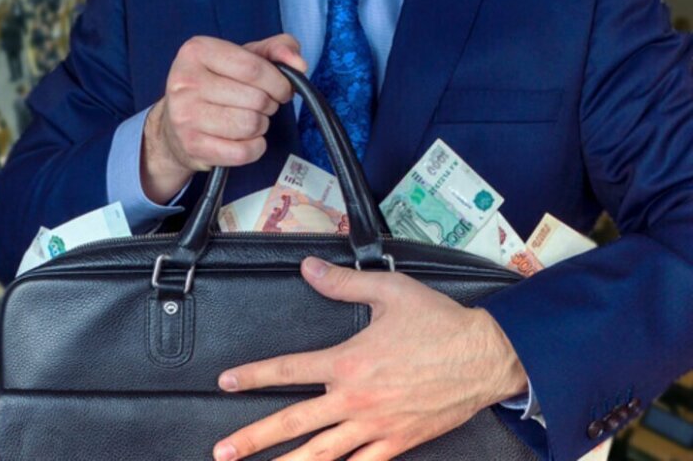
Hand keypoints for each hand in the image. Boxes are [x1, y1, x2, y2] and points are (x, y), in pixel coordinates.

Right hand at [141, 35, 306, 203]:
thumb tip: (299, 63)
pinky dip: (255, 148)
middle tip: (261, 106)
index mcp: (196, 51)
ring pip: (250, 125)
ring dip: (261, 126)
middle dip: (269, 105)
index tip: (282, 90)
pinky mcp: (191, 145)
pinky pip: (243, 152)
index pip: (253, 68)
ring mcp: (184, 115)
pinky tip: (246, 140)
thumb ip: (276, 49)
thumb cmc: (214, 86)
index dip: (279, 83)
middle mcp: (185, 81)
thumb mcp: (242, 57)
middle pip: (255, 99)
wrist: (172, 127)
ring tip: (251, 121)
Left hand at [213, 258, 528, 460]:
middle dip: (253, 439)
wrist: (486, 357)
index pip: (288, 370)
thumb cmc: (438, 323)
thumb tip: (308, 268)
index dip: (252, 376)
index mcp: (348, 361)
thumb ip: (342, 282)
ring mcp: (375, 425)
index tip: (225, 383)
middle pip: (293, 423)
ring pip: (322, 454)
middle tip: (223, 451)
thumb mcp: (389, 290)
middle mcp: (355, 399)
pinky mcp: (398, 442)